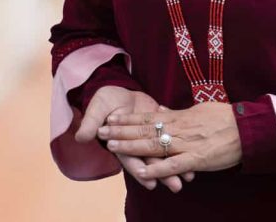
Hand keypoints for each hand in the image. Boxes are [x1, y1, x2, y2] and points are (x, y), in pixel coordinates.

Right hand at [75, 86, 192, 191]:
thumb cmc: (104, 101)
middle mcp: (136, 145)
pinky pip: (170, 139)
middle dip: (163, 174)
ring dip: (175, 165)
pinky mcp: (159, 128)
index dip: (140, 171)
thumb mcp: (96, 109)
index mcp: (120, 144)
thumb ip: (91, 123)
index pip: (131, 160)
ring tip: (189, 177)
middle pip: (150, 162)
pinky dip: (180, 147)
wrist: (118, 90)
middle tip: (176, 186)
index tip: (151, 182)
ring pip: (163, 154)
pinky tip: (193, 156)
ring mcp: (149, 138)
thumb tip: (81, 137)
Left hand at [98, 102, 241, 179]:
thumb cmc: (226, 118)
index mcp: (180, 117)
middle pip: (145, 130)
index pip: (148, 117)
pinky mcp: (197, 159)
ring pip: (154, 145)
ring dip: (132, 147)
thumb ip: (180, 113)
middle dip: (121, 131)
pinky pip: (173, 165)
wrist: (248, 127)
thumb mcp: (200, 110)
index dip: (128, 118)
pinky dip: (157, 169)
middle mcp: (179, 129)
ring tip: (112, 146)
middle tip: (100, 130)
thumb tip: (164, 111)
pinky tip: (142, 172)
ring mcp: (187, 144)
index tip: (110, 117)